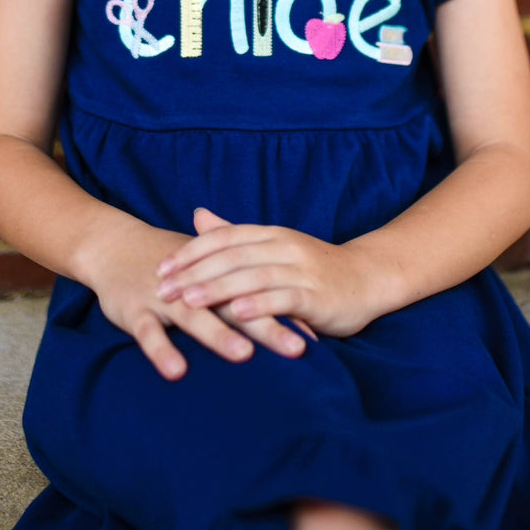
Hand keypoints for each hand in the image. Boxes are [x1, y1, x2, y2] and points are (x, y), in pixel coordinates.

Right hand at [79, 212, 309, 381]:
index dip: (286, 313)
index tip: (317, 336)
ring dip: (219, 334)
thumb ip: (247, 289)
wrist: (114, 246)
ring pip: (196, 316)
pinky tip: (177, 372)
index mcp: (218, 276)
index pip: (258, 293)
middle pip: (237, 306)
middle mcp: (196, 286)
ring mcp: (164, 297)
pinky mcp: (134, 310)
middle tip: (298, 348)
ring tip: (244, 355)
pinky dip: (162, 350)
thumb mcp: (210, 268)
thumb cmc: (172, 264)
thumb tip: (290, 311)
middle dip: (267, 327)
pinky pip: (149, 332)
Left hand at [156, 209, 381, 338]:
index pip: (223, 237)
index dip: (190, 252)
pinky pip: (285, 299)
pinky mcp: (317, 296)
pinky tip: (237, 314)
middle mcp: (283, 247)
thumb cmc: (314, 268)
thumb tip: (198, 215)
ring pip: (253, 276)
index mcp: (270, 234)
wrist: (369, 279)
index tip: (161, 269)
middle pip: (231, 256)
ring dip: (217, 288)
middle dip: (193, 273)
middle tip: (162, 289)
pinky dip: (260, 305)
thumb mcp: (274, 247)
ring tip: (188, 301)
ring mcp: (301, 270)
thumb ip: (235, 234)